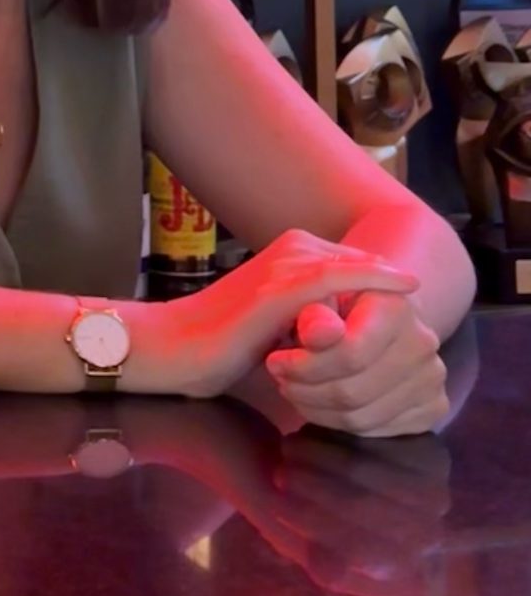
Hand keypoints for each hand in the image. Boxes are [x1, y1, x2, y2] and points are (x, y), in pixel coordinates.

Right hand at [134, 228, 418, 400]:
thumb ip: (316, 318)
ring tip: (417, 309)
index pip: (357, 266)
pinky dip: (372, 281)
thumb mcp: (282, 326)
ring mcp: (283, 265)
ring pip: (354, 271)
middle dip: (390, 290)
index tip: (408, 322)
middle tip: (420, 320)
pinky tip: (403, 290)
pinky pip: (336, 279)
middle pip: (362, 264)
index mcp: (292, 253)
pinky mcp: (278, 288)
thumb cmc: (222, 344)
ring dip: (386, 292)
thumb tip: (354, 331)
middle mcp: (291, 248)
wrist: (176, 348)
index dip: (384, 291)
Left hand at [262, 291, 448, 437]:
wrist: (380, 314)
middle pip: (353, 391)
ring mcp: (433, 378)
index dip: (305, 365)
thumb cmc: (337, 302)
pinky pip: (378, 430)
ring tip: (295, 390)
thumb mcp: (316, 296)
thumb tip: (317, 332)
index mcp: (396, 306)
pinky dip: (340, 422)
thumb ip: (313, 312)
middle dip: (305, 390)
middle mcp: (424, 343)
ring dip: (316, 409)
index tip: (276, 361)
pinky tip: (322, 403)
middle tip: (281, 380)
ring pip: (361, 416)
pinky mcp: (434, 406)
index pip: (350, 354)